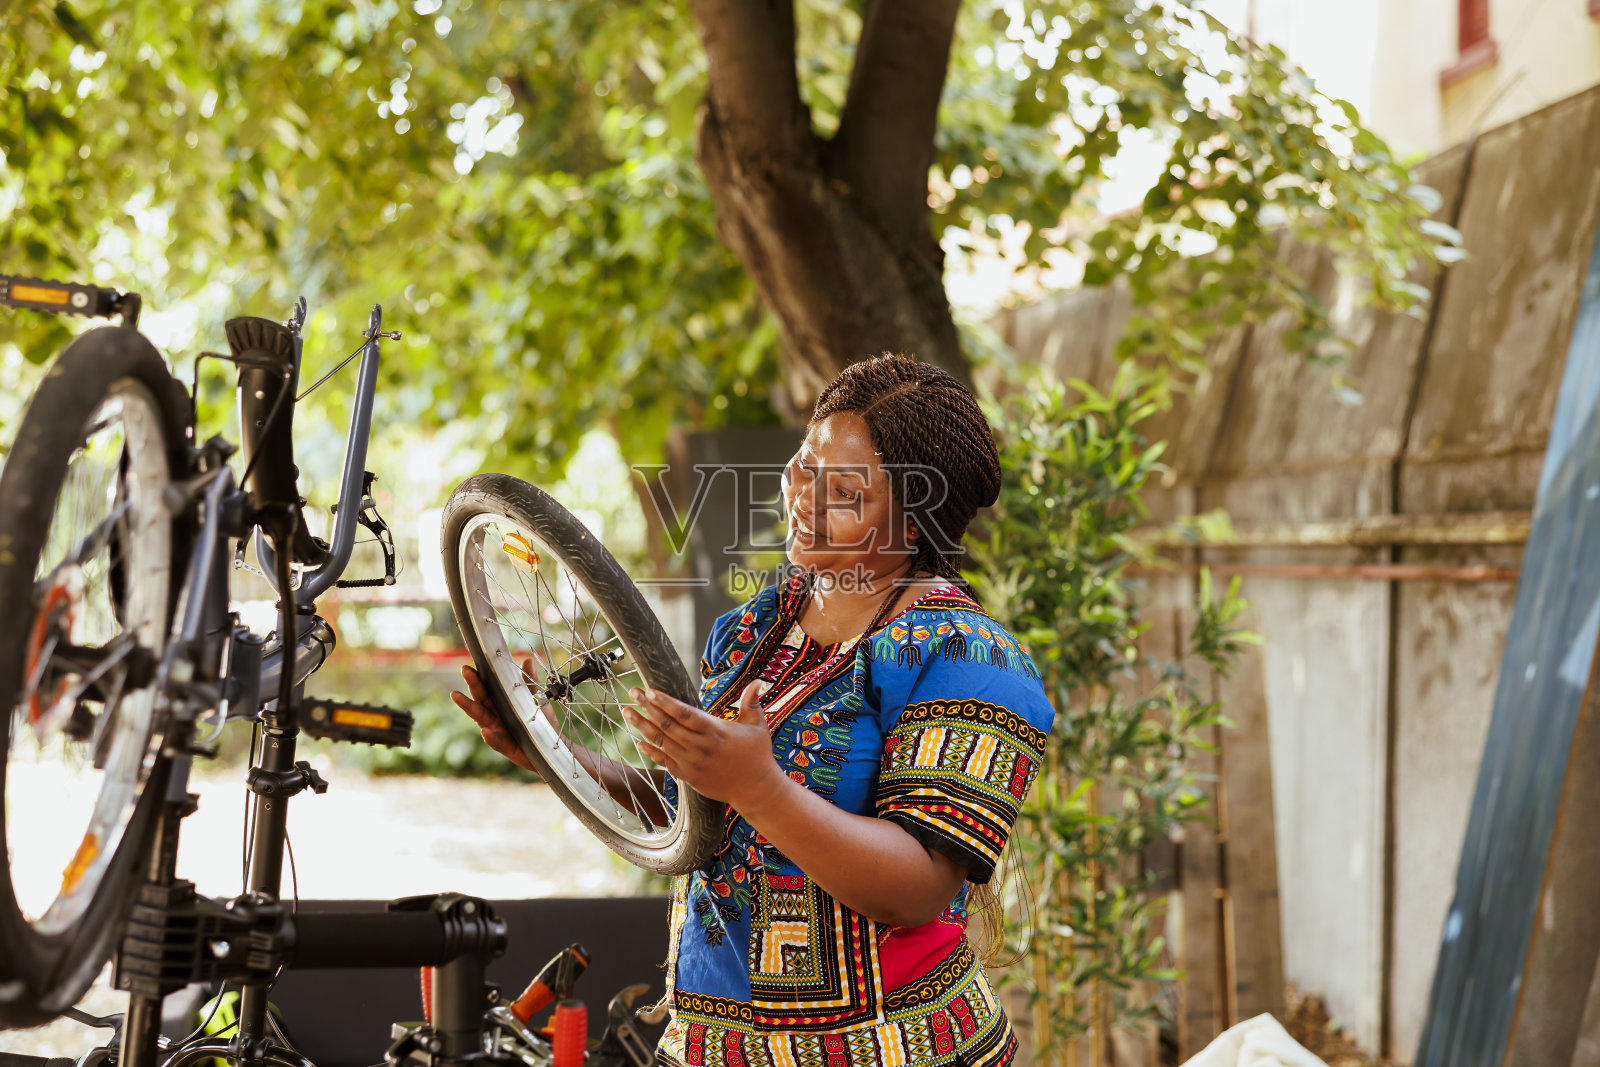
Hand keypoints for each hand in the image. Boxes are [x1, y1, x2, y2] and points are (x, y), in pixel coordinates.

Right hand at [452, 659, 536, 773]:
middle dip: (473, 684)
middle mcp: (496, 715)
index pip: (487, 688)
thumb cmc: (541, 722)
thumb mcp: (536, 699)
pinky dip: (490, 736)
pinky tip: (485, 731)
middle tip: (465, 670)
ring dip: (469, 707)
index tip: (468, 666)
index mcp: (502, 703)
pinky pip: (496, 741)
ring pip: (481, 718)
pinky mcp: (506, 746)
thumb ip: (530, 682)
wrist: (553, 746)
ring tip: (457, 696)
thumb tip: (527, 660)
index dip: (478, 677)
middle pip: (481, 698)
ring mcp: (499, 730)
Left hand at [625, 682, 788, 815]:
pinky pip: (665, 762)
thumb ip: (751, 702)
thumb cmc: (757, 754)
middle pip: (668, 725)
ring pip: (662, 742)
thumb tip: (758, 681)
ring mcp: (693, 763)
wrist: (755, 789)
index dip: (666, 702)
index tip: (649, 691)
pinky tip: (639, 741)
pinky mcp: (689, 777)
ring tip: (627, 712)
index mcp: (716, 731)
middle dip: (647, 707)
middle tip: (633, 692)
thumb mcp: (758, 726)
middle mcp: (701, 747)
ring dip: (643, 726)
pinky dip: (651, 752)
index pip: (685, 714)